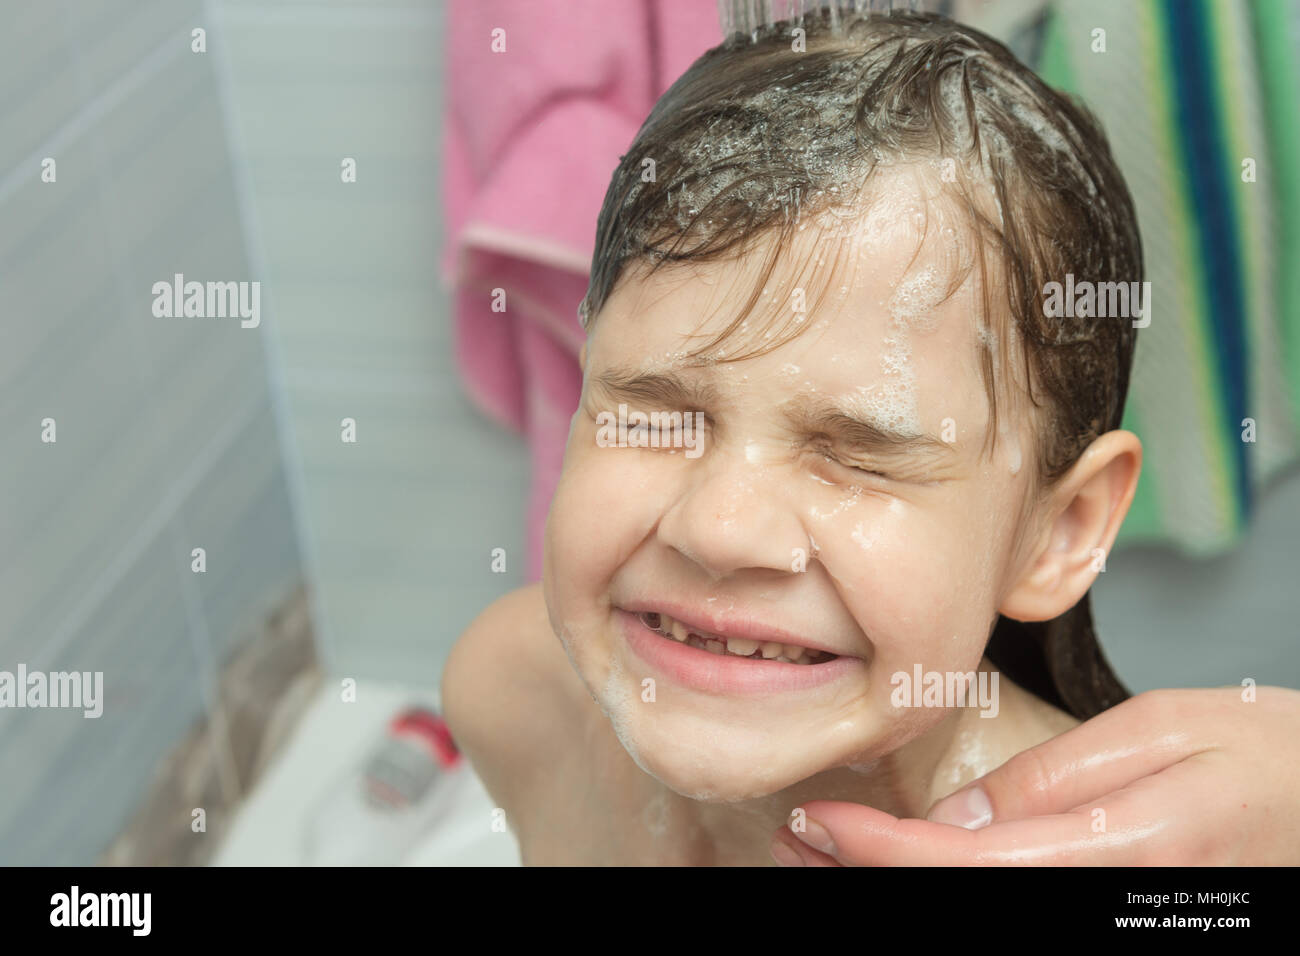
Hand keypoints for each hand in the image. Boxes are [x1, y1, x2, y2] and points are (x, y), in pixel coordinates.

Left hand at [770, 686, 1299, 864]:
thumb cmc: (1268, 756)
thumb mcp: (1164, 732)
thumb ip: (1053, 780)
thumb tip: (956, 818)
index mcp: (1120, 851)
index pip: (964, 866)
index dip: (879, 851)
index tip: (817, 821)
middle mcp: (1110, 904)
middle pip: (960, 903)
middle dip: (868, 877)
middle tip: (799, 840)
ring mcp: (1115, 917)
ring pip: (981, 913)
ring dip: (897, 885)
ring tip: (828, 854)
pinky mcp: (1116, 912)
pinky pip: (1016, 906)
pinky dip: (946, 885)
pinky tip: (910, 863)